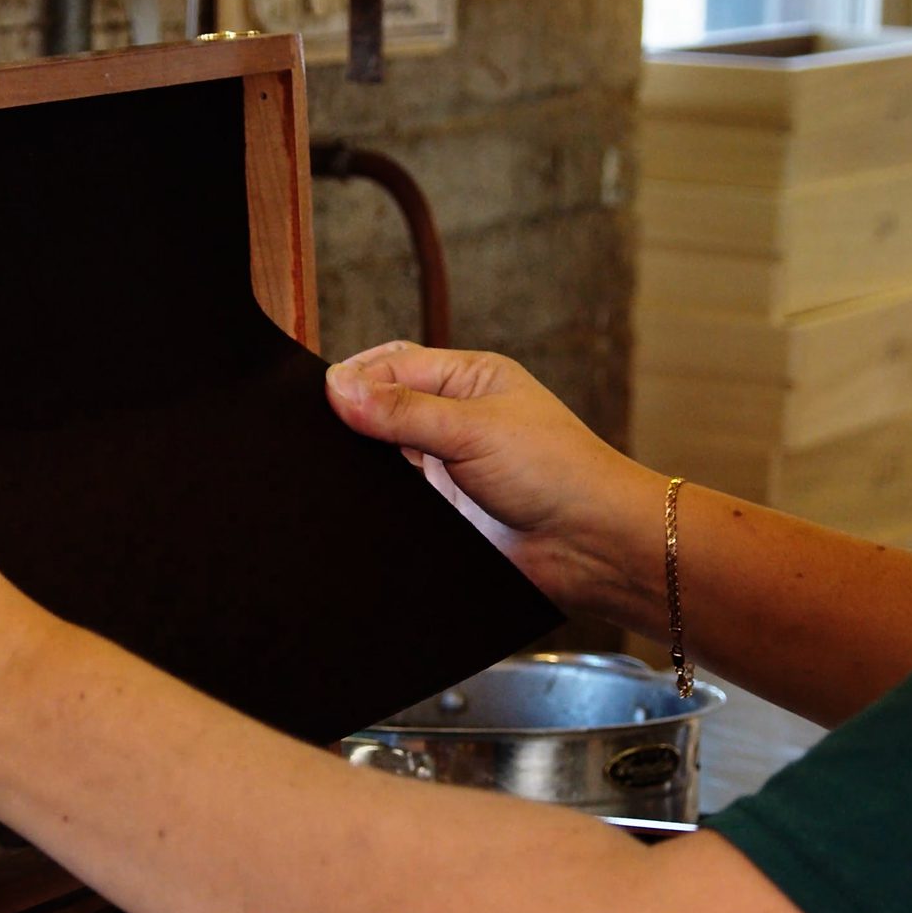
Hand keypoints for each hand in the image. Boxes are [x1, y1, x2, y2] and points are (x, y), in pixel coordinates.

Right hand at [324, 341, 661, 616]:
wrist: (590, 548)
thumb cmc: (558, 473)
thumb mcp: (474, 428)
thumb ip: (403, 410)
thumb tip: (337, 387)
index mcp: (468, 379)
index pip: (393, 364)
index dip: (356, 378)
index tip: (321, 400)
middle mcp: (454, 418)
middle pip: (381, 406)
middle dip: (352, 417)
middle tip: (322, 433)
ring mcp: (444, 466)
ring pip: (381, 455)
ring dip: (362, 462)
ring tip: (339, 469)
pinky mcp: (438, 510)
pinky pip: (391, 499)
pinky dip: (372, 499)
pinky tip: (358, 503)